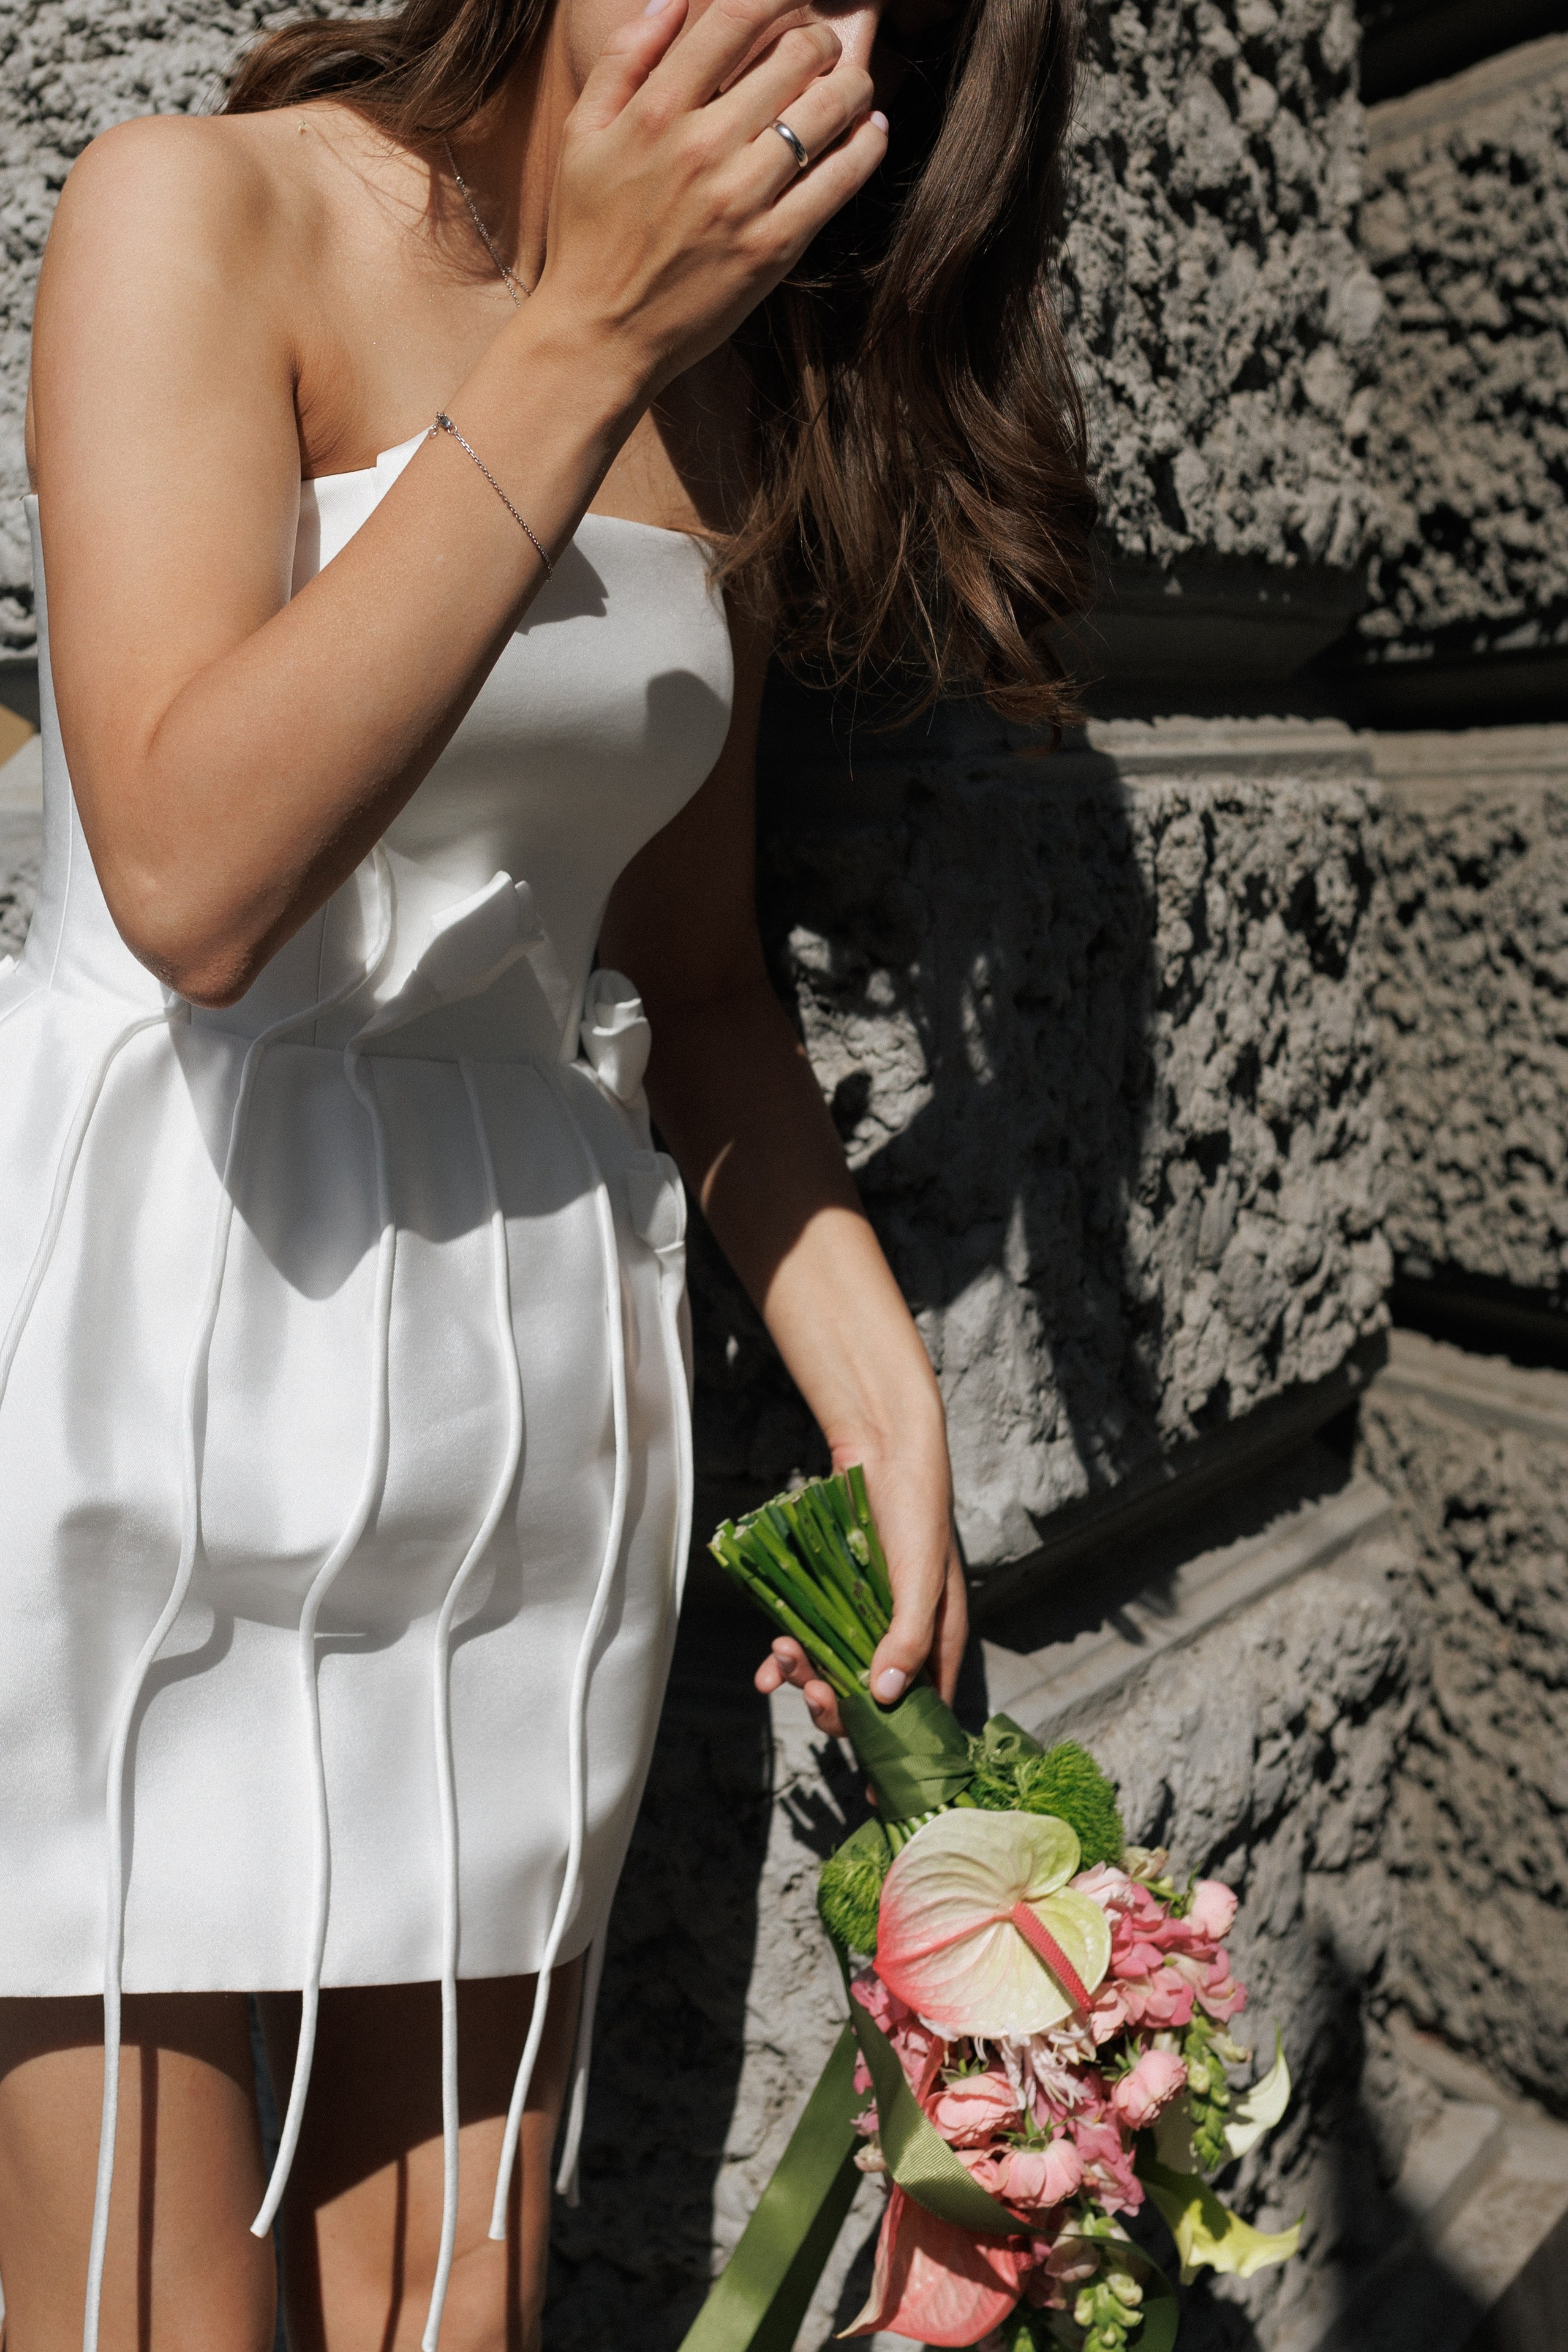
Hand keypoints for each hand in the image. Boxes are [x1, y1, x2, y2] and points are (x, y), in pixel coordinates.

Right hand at [537, 0, 886, 391]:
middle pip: (793, 57)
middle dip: (819, 38)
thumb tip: (671, 2)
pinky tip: (871, 130)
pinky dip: (866, 146)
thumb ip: (623, 61)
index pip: (732, 19)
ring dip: (853, 85)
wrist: (599, 334)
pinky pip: (839, 181)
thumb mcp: (581, 137)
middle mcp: (702, 148)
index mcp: (654, 113)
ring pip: (827, 111)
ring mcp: (741, 200)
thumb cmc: (587, 235)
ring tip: (852, 85)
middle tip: (821, 48)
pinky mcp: (771, 248)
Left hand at [753, 1438, 968, 1739]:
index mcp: (938, 1643)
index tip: (875, 1790)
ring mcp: (866, 1622)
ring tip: (784, 1658)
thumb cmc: (917, 1511)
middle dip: (836, 1707)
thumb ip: (907, 1633)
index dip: (901, 1753)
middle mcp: (903, 1640)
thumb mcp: (921, 1576)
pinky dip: (785, 1657)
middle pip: (869, 1702)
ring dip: (805, 1676)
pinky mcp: (834, 1601)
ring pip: (833, 1673)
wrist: (882, 1450)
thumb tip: (885, 1694)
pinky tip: (766, 1662)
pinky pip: (809, 1642)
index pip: (926, 1715)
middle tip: (810, 1693)